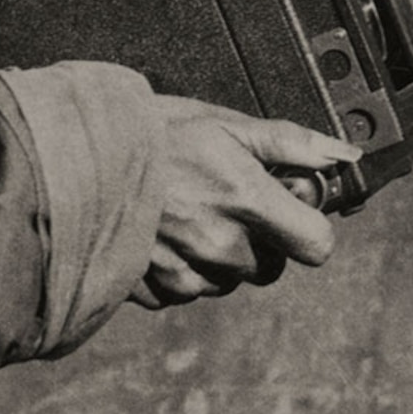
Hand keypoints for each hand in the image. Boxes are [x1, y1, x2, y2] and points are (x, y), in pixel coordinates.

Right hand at [130, 98, 361, 307]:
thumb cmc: (147, 133)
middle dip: (259, 239)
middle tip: (226, 201)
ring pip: (229, 280)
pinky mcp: (156, 289)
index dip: (309, 226)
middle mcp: (222, 245)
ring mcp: (188, 272)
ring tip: (186, 213)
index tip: (291, 207)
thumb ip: (288, 143)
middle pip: (271, 266)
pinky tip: (162, 233)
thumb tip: (341, 155)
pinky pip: (189, 291)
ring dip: (219, 255)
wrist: (71, 158)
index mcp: (245, 200)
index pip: (317, 245)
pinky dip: (183, 268)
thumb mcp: (222, 122)